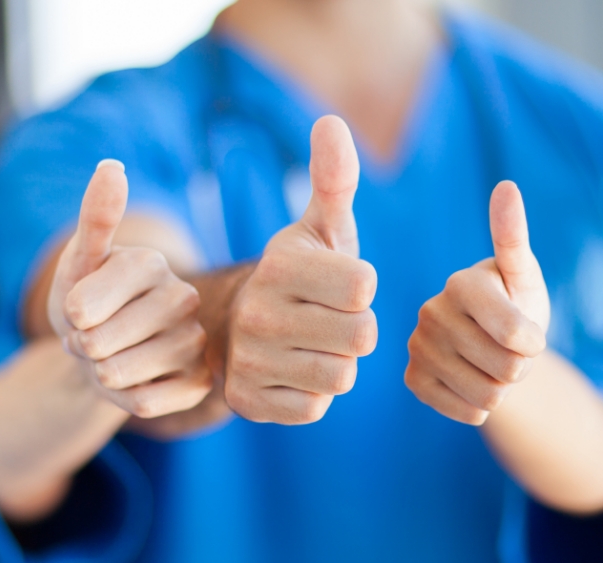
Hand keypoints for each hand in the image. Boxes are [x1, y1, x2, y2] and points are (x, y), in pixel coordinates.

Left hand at [48, 160, 211, 417]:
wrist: (104, 353)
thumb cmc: (86, 303)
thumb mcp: (78, 263)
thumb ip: (94, 218)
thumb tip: (112, 165)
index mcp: (151, 263)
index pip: (84, 305)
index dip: (68, 317)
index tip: (80, 309)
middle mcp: (183, 298)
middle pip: (100, 343)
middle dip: (83, 348)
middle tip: (95, 337)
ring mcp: (196, 342)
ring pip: (119, 374)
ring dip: (101, 375)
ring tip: (111, 358)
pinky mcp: (200, 383)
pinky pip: (143, 404)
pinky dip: (124, 400)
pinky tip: (134, 382)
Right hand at [225, 115, 378, 423]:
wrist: (237, 327)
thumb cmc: (301, 274)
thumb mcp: (320, 227)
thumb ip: (334, 178)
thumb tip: (331, 121)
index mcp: (280, 264)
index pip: (365, 286)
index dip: (361, 288)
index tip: (335, 283)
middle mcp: (258, 311)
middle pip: (361, 335)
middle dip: (355, 329)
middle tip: (327, 318)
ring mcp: (249, 359)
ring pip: (341, 375)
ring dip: (337, 363)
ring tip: (311, 345)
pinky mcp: (247, 401)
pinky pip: (315, 408)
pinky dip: (312, 394)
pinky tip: (292, 372)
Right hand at [405, 181, 550, 424]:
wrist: (492, 344)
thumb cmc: (515, 302)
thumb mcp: (524, 276)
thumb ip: (514, 237)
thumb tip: (506, 186)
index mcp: (461, 283)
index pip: (517, 335)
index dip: (534, 343)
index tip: (529, 332)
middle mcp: (431, 312)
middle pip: (507, 369)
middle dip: (520, 367)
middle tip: (509, 350)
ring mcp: (418, 347)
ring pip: (488, 396)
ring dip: (503, 388)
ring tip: (492, 365)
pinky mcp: (414, 379)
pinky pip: (467, 411)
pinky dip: (480, 405)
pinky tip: (473, 382)